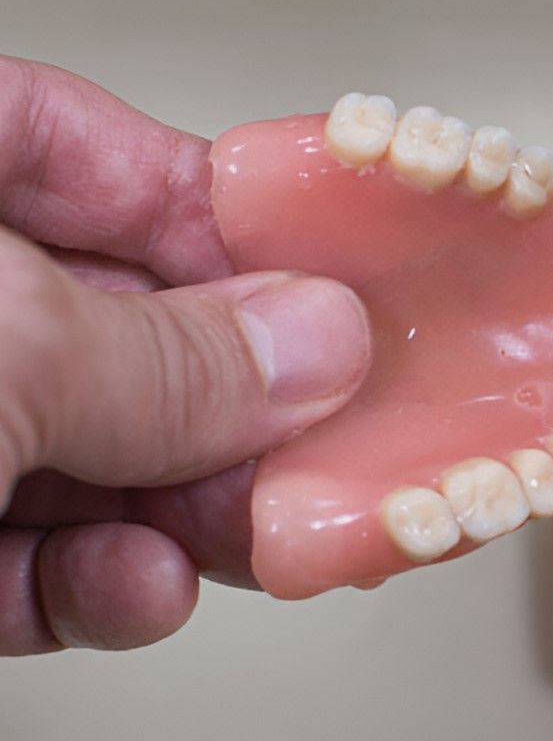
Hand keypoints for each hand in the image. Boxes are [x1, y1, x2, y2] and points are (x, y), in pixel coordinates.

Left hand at [0, 58, 370, 653]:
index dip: (218, 214)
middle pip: (114, 331)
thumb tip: (315, 343)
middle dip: (227, 404)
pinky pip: (25, 562)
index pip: (84, 152)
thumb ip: (160, 356)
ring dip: (184, 512)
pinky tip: (141, 588)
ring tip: (260, 532)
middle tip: (335, 436)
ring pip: (88, 459)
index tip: (329, 278)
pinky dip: (96, 586)